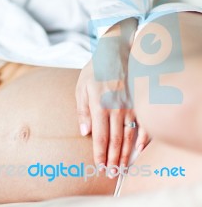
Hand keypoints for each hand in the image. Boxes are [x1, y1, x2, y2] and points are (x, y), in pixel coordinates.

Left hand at [76, 19, 149, 176]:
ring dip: (126, 153)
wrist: (116, 51)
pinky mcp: (139, 101)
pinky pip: (143, 123)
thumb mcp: (81, 87)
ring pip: (129, 135)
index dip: (100, 153)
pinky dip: (142, 139)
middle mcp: (116, 108)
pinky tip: (139, 150)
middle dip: (113, 158)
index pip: (100, 136)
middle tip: (112, 173)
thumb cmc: (95, 70)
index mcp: (99, 105)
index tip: (100, 166)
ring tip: (123, 167)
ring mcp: (130, 105)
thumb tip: (84, 133)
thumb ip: (82, 111)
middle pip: (115, 140)